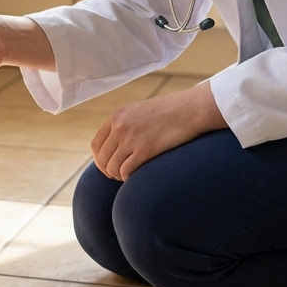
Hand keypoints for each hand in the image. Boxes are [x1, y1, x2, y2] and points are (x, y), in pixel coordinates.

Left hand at [91, 82, 225, 180]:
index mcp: (117, 116)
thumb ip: (125, 125)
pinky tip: (136, 177)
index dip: (100, 160)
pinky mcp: (145, 149)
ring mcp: (131, 138)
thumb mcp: (139, 112)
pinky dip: (128, 178)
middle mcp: (120, 126)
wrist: (190, 109)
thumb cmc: (169, 112)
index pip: (96, 145)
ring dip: (118, 176)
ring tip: (129, 176)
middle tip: (120, 175)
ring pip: (112, 168)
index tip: (109, 167)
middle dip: (109, 171)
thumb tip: (115, 147)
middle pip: (102, 159)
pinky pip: (126, 171)